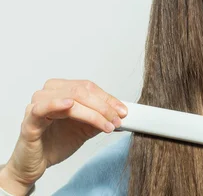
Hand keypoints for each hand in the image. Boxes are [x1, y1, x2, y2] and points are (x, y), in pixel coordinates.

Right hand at [0, 79, 127, 194]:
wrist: (37, 163)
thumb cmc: (56, 142)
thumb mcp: (85, 128)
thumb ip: (100, 117)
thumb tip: (120, 112)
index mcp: (61, 90)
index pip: (89, 88)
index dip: (108, 98)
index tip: (123, 111)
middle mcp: (48, 93)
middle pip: (82, 92)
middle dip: (103, 107)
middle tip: (116, 120)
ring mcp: (37, 105)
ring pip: (71, 100)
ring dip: (92, 113)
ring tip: (106, 124)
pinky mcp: (30, 121)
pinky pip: (42, 108)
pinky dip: (56, 104)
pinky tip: (69, 105)